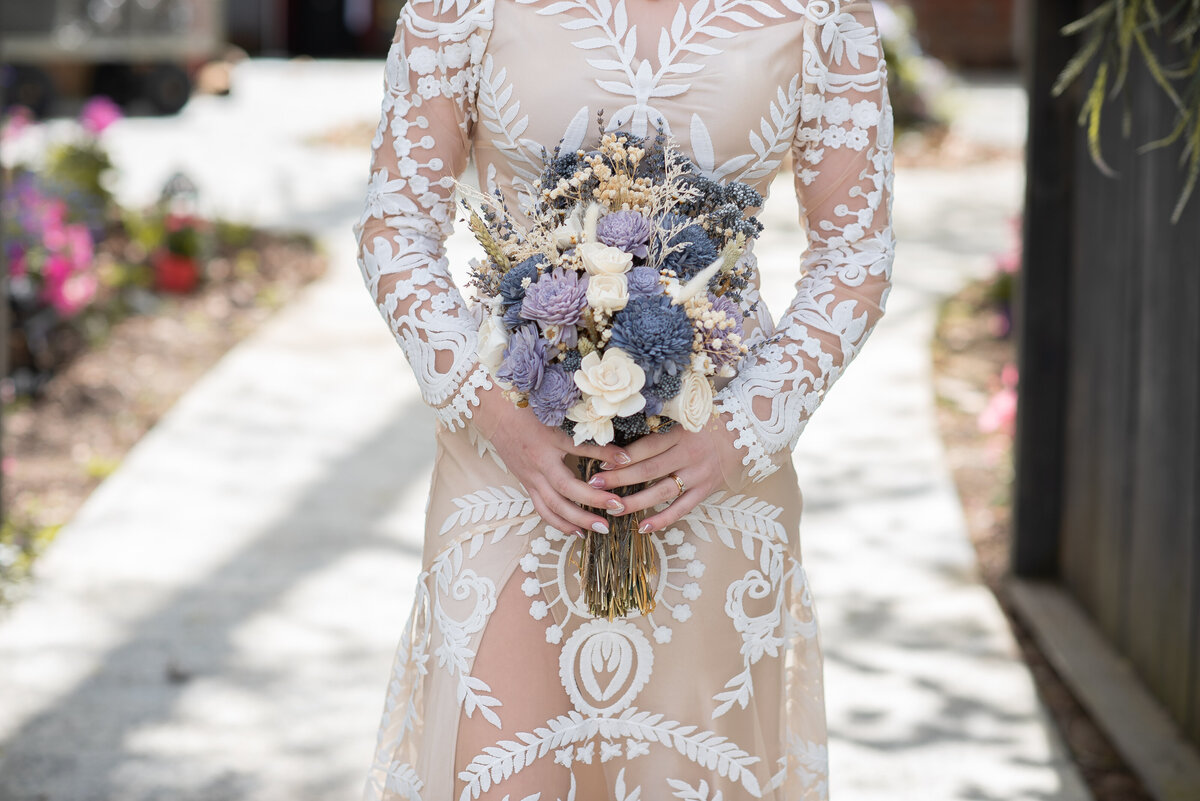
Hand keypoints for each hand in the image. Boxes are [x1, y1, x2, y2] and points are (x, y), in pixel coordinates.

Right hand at [473, 383, 632, 535]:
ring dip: (578, 519)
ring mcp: (531, 477)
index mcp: (549, 440)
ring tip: (602, 527)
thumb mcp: (555, 415)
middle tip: (618, 506)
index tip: (627, 459)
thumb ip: (581, 428)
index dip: (604, 454)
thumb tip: (612, 436)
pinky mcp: (527, 484)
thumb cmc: (527, 410)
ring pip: (554, 506)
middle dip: (594, 500)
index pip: (580, 449)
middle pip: (567, 488)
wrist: (496, 414)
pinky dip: (559, 523)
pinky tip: (577, 531)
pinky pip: (543, 509)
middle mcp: (540, 463)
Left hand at [586, 413, 745, 532]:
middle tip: (595, 486)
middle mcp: (689, 455)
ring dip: (635, 501)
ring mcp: (698, 475)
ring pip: (662, 492)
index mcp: (681, 433)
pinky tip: (642, 527)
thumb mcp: (685, 416)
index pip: (647, 447)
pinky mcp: (706, 490)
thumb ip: (660, 427)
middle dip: (619, 479)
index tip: (601, 463)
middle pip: (649, 470)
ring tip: (612, 508)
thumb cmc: (708, 422)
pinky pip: (682, 508)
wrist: (747, 432)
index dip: (623, 457)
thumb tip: (624, 437)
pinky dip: (662, 519)